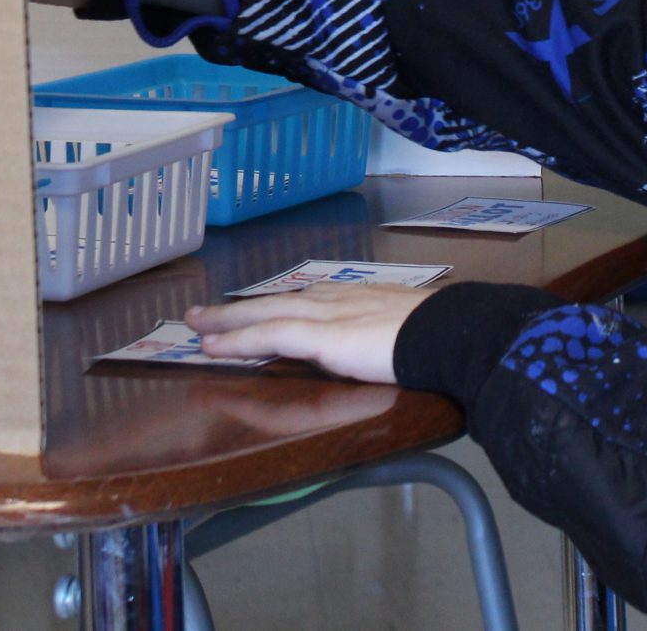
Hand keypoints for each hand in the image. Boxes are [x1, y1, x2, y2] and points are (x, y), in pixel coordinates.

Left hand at [184, 286, 433, 383]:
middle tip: (201, 313)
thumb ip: (383, 336)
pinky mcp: (319, 334)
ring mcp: (324, 314)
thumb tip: (380, 347)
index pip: (302, 301)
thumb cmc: (439, 334)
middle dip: (235, 309)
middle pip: (272, 302)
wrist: (450, 331)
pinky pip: (267, 336)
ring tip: (196, 326)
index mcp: (353, 298)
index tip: (252, 311)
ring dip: (226, 322)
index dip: (272, 308)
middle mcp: (332, 298)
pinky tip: (214, 347)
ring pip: (261, 314)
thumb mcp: (406, 329)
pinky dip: (238, 341)